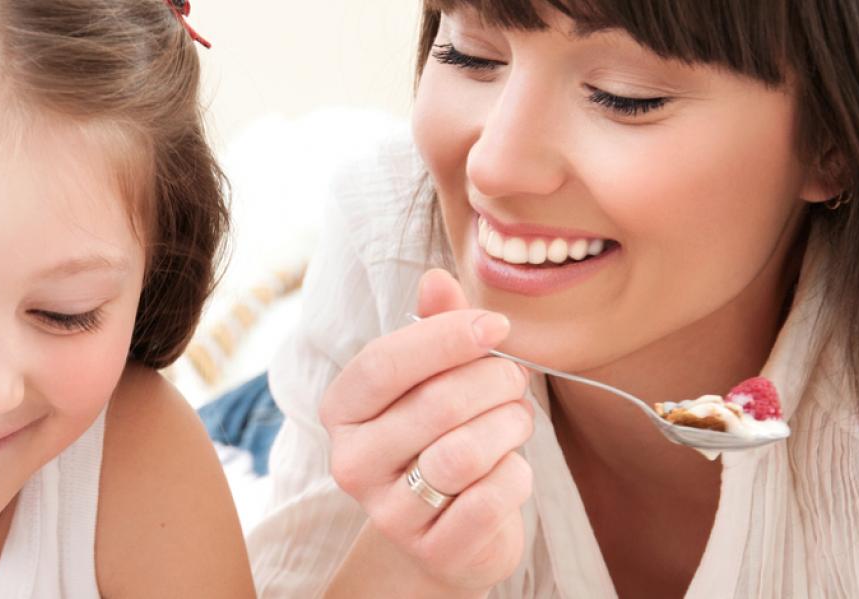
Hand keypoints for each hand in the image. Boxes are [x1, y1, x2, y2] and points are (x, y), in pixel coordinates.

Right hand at [320, 269, 533, 593]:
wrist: (448, 536)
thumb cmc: (441, 439)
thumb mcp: (435, 379)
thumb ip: (435, 328)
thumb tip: (436, 277)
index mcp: (342, 410)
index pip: (384, 364)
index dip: (446, 338)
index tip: (497, 325)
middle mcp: (351, 461)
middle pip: (434, 405)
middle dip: (493, 382)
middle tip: (514, 381)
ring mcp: (387, 511)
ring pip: (464, 453)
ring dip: (509, 426)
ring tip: (516, 422)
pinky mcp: (432, 550)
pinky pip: (489, 498)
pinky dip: (516, 475)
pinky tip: (511, 469)